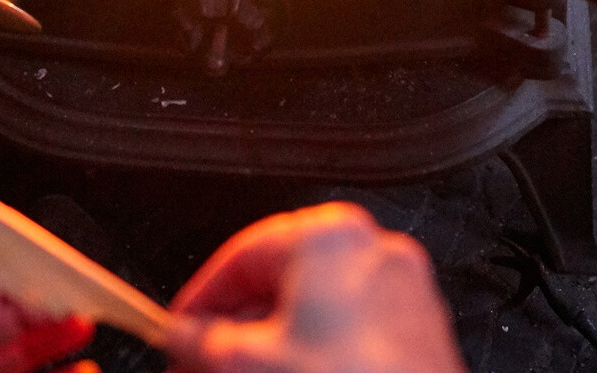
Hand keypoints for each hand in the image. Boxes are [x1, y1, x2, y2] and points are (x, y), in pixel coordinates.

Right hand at [164, 202, 466, 372]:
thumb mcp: (247, 364)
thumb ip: (202, 341)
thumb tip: (181, 334)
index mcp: (330, 237)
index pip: (242, 254)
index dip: (201, 295)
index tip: (178, 327)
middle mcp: (373, 250)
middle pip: (281, 279)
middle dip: (236, 323)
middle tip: (202, 356)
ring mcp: (402, 290)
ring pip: (316, 305)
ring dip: (271, 337)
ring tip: (241, 371)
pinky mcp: (418, 330)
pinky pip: (350, 326)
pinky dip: (313, 346)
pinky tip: (292, 370)